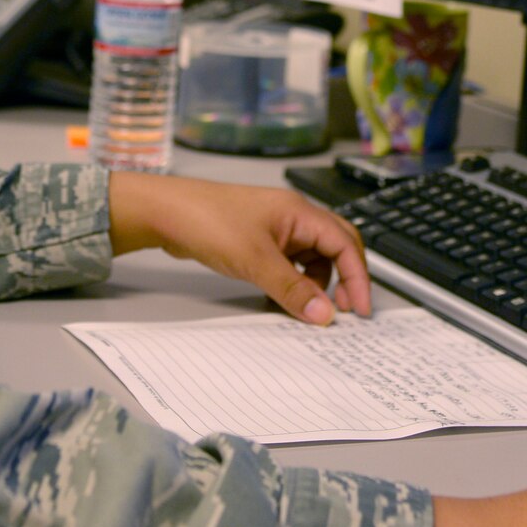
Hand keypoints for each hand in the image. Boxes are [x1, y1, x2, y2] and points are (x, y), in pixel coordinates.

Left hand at [107, 174, 371, 324]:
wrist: (166, 212)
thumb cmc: (208, 222)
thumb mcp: (255, 261)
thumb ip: (292, 289)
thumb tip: (325, 314)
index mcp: (300, 212)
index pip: (345, 243)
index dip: (358, 277)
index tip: (359, 310)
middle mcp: (293, 217)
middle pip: (336, 247)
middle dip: (345, 278)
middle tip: (345, 312)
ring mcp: (275, 228)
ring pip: (312, 257)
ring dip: (317, 283)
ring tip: (310, 310)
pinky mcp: (258, 239)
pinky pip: (289, 262)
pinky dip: (293, 281)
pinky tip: (283, 299)